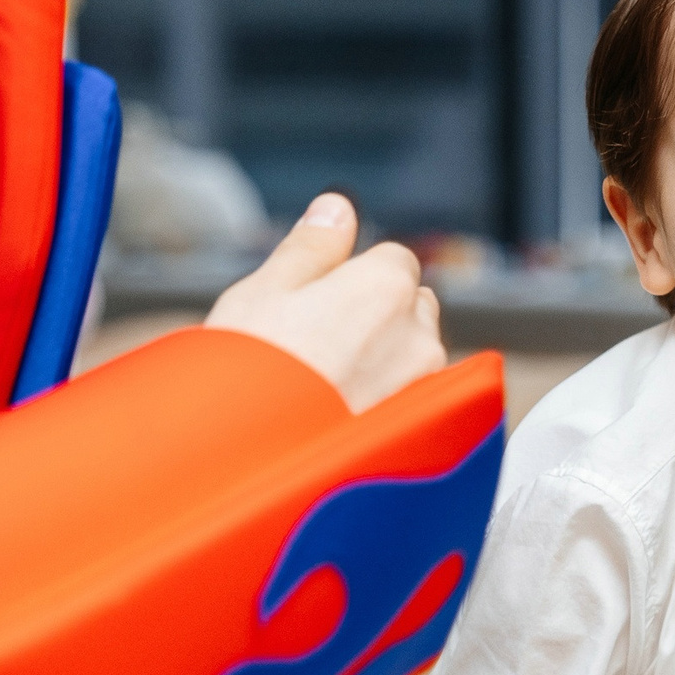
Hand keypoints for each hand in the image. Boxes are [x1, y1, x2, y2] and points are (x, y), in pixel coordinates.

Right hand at [203, 193, 446, 412]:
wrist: (249, 466)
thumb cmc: (251, 377)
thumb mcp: (266, 292)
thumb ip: (312, 246)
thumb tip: (337, 207)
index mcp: (385, 286)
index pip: (393, 258)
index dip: (353, 277)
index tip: (318, 302)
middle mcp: (418, 335)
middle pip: (409, 306)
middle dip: (375, 316)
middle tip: (315, 344)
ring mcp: (424, 387)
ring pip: (412, 355)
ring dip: (381, 360)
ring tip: (322, 386)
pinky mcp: (422, 431)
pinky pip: (411, 399)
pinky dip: (386, 400)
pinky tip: (341, 415)